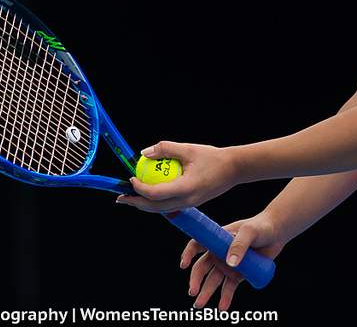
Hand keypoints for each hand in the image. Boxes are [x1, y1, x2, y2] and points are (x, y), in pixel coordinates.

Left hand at [116, 141, 238, 212]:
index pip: (156, 193)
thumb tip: (144, 153)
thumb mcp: (189, 149)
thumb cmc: (213, 157)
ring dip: (145, 205)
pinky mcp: (192, 203)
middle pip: (155, 208)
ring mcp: (190, 204)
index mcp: (186, 188)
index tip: (131, 178)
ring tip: (131, 198)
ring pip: (161, 209)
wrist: (235, 169)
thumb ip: (166, 148)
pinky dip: (157, 202)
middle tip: (121, 198)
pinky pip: (170, 206)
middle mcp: (187, 201)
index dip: (140, 188)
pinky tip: (150, 193)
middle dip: (136, 204)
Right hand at [183, 211, 286, 309]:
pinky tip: (222, 307)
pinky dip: (225, 298)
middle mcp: (219, 252)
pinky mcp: (239, 274)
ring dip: (206, 293)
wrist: (277, 233)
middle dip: (196, 280)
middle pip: (202, 267)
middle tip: (193, 292)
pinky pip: (229, 288)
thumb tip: (230, 263)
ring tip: (200, 304)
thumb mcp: (250, 232)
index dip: (188, 253)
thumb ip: (240, 245)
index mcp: (217, 238)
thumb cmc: (261, 227)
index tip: (184, 264)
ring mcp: (228, 265)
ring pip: (213, 281)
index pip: (197, 244)